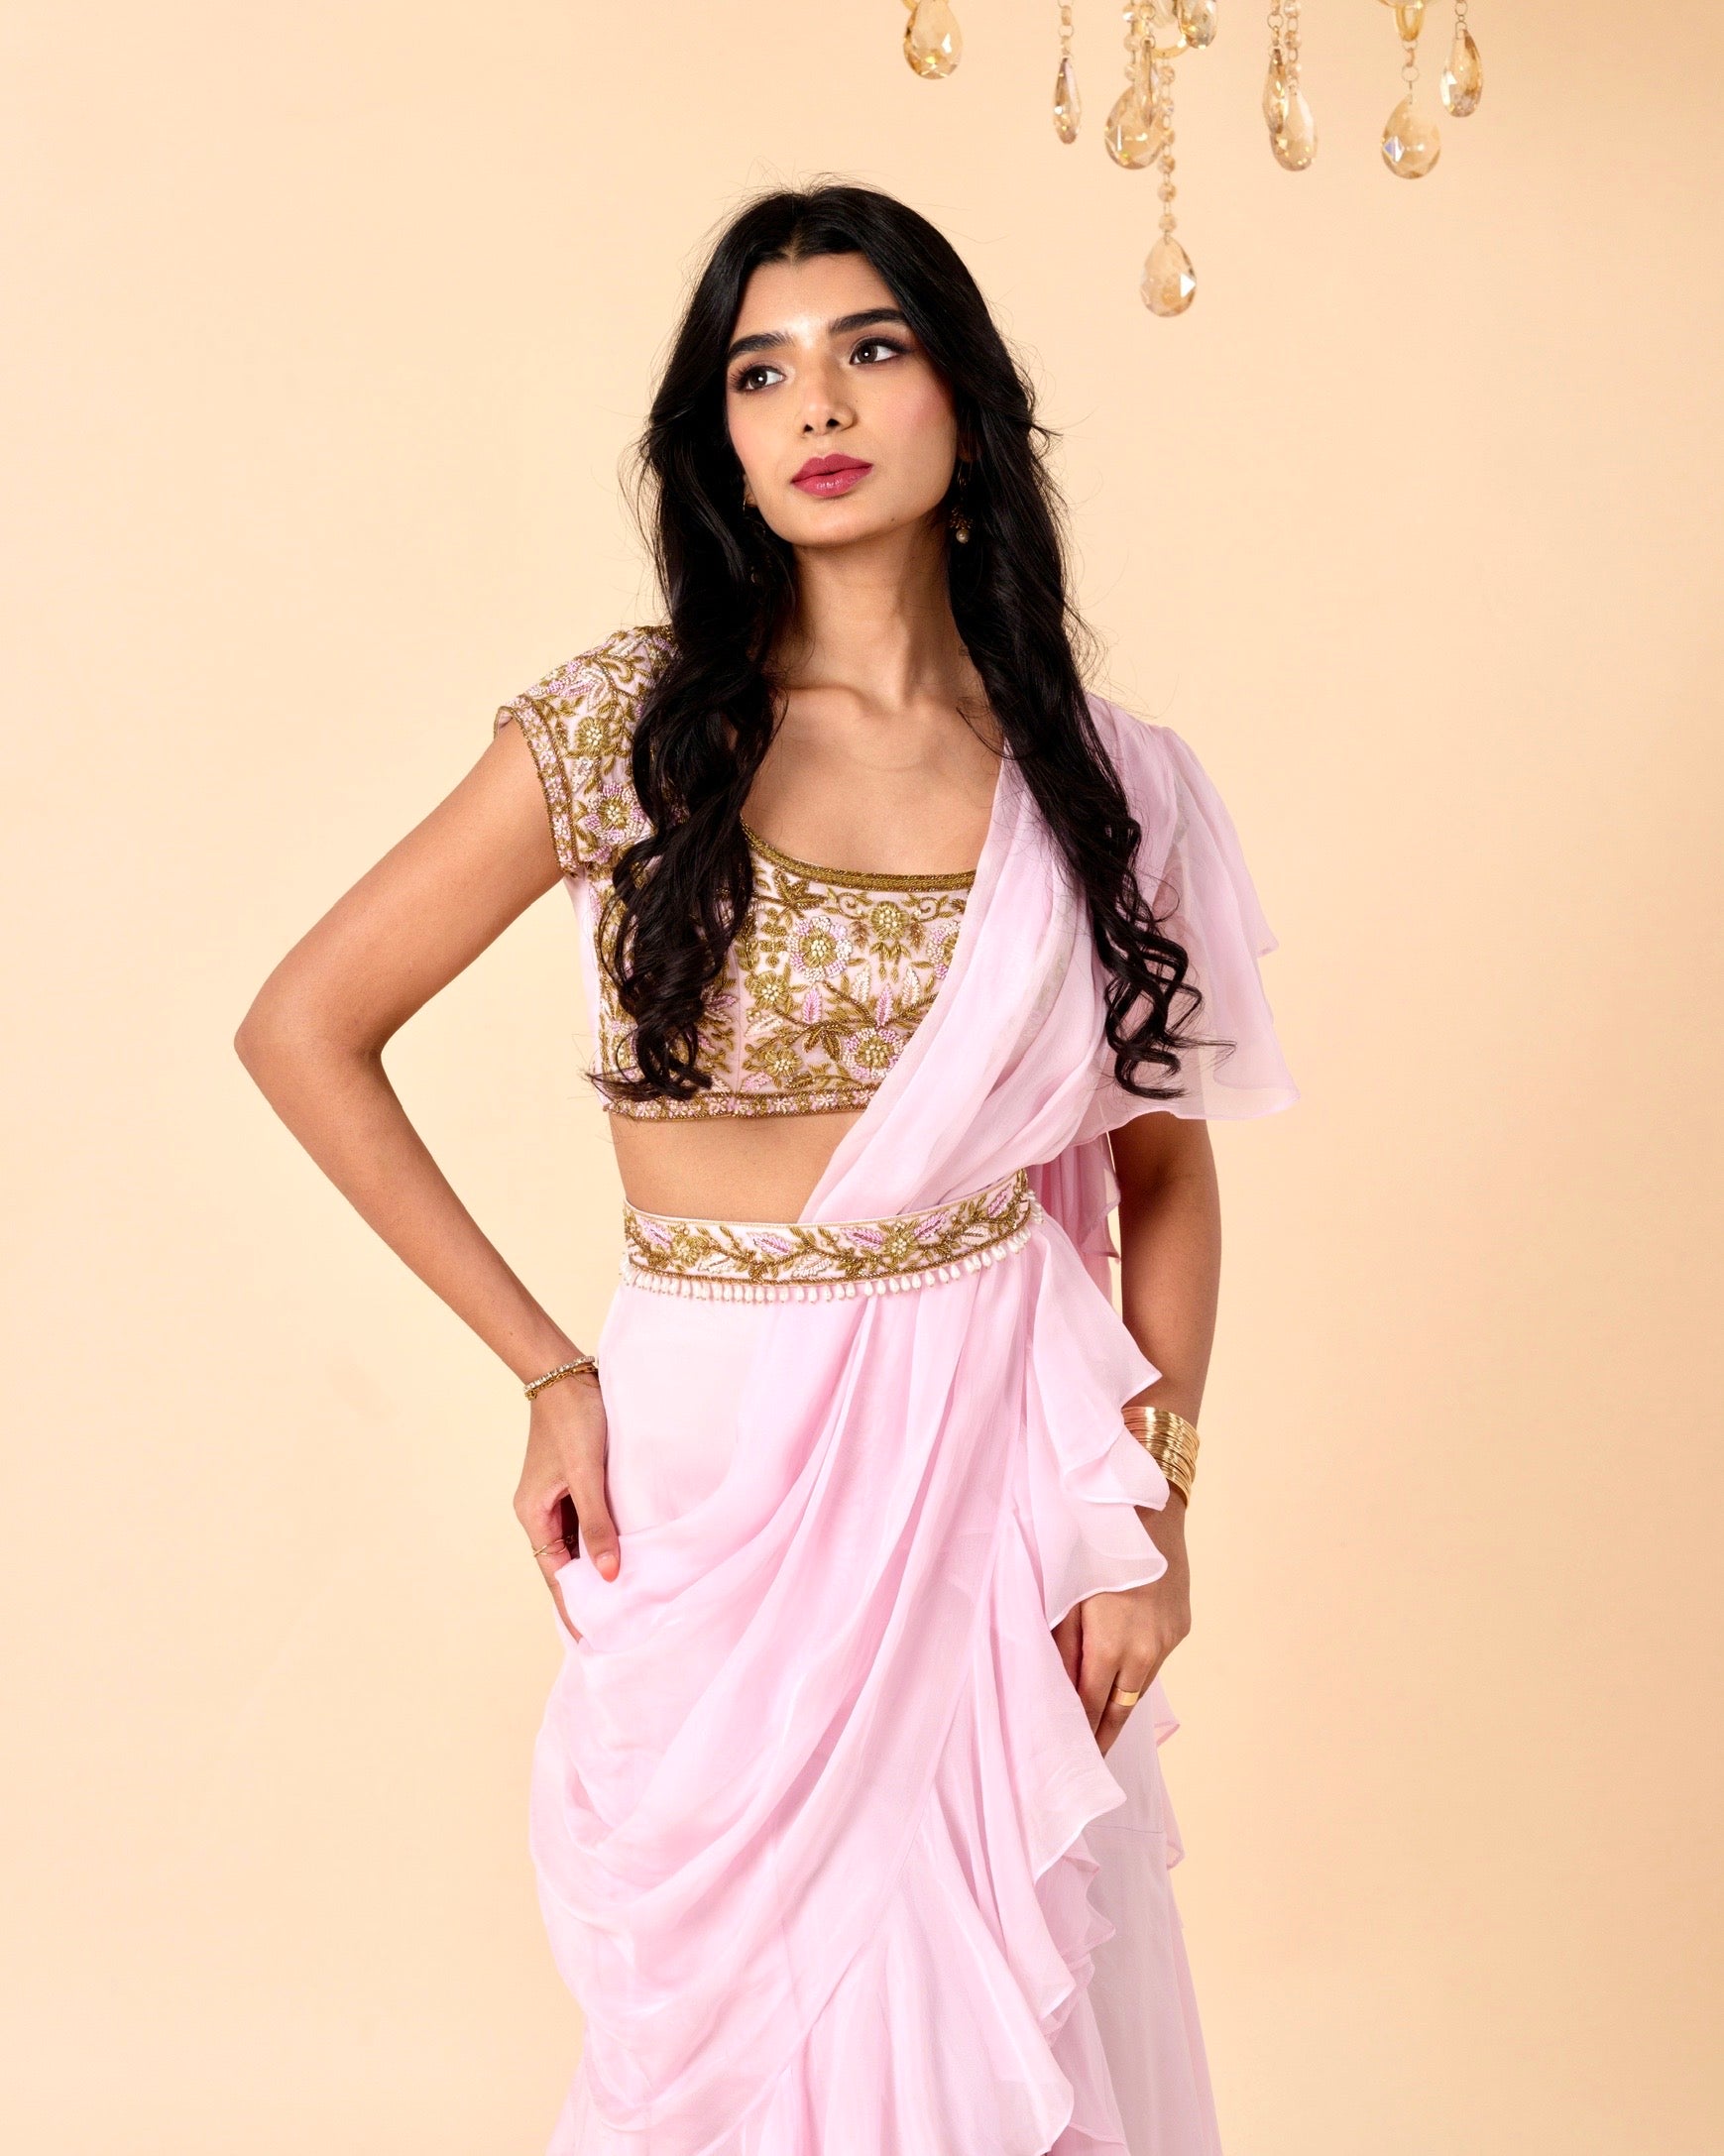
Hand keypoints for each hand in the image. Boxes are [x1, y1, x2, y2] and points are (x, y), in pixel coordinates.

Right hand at [513, 1369, 616, 1641]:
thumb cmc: (574, 1421)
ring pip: (579, 1542)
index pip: (555, 1574)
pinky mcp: (576, 1481)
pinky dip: (606, 1538)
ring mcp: (559, 1496)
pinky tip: (628, 1553)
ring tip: (627, 1598)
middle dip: (588, 1591)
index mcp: (534, 1514)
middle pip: (566, 1562)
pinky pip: (589, 1521)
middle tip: (618, 1625)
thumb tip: (607, 1575)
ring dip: (599, 1565)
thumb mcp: (587, 1476)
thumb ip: (597, 1525)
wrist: (569, 1374)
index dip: (574, 1605)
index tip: (591, 1637)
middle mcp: (542, 1510)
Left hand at [1052, 1493, 1189, 1755]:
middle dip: (1102, 1736)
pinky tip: (1121, 1678)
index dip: (1079, 1735)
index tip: (1068, 1760)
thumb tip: (1051, 1690)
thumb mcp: (1062, 1595)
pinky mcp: (1181, 1628)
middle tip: (1086, 1764)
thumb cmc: (1090, 1545)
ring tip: (1100, 1730)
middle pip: (1120, 1709)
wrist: (1147, 1508)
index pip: (1092, 1708)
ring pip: (1140, 1688)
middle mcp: (1146, 1651)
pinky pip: (1154, 1662)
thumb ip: (1058, 1647)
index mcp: (1111, 1645)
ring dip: (1119, 1705)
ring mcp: (1168, 1641)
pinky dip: (1135, 1673)